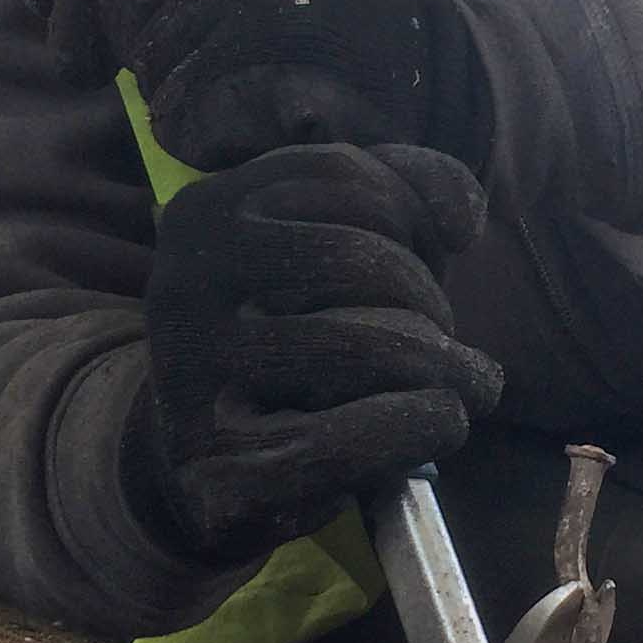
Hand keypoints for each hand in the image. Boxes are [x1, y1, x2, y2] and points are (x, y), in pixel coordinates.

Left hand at [19, 0, 488, 174]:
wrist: (420, 83)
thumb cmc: (312, 33)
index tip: (69, 34)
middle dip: (96, 32)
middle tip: (94, 69)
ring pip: (146, 33)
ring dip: (154, 78)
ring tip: (197, 91)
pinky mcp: (278, 33)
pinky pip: (181, 85)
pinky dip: (182, 119)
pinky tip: (212, 127)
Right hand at [126, 142, 502, 564]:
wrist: (213, 460)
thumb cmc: (300, 337)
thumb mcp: (340, 239)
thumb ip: (409, 186)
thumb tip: (459, 224)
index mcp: (205, 212)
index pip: (341, 174)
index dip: (411, 216)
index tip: (426, 257)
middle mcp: (183, 282)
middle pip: (361, 261)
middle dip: (431, 303)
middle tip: (442, 344)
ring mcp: (191, 380)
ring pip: (364, 347)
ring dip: (444, 368)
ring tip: (455, 385)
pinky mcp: (216, 467)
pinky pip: (352, 437)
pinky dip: (422, 425)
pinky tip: (440, 422)